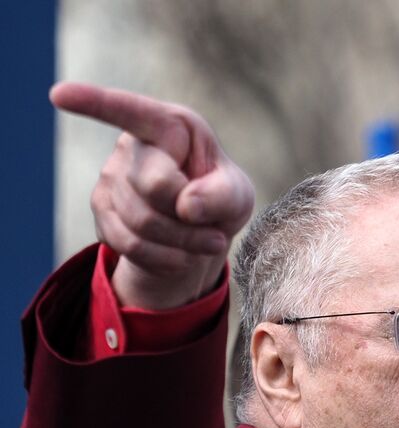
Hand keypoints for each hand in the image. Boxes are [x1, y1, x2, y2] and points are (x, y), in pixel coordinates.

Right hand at [50, 82, 254, 308]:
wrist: (201, 230)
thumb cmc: (220, 198)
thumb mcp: (237, 195)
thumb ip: (222, 196)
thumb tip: (187, 206)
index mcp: (167, 125)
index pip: (127, 111)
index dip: (93, 103)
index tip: (59, 95)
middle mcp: (132, 146)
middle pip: (154, 188)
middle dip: (190, 221)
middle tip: (216, 236)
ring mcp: (111, 178)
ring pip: (141, 223)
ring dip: (182, 246)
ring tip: (205, 245)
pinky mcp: (102, 213)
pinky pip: (129, 246)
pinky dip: (163, 260)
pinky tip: (180, 256)